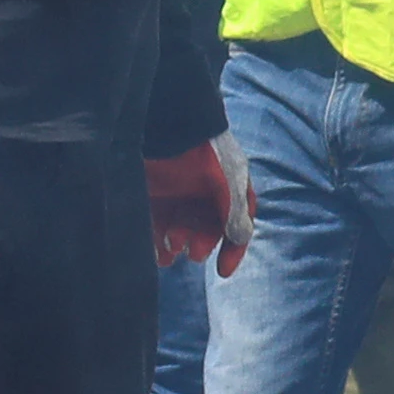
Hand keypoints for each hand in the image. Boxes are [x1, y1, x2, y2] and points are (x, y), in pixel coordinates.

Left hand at [145, 132, 255, 277]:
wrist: (168, 122)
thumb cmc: (204, 149)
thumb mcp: (227, 180)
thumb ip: (233, 211)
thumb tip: (239, 238)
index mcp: (229, 188)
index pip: (236, 225)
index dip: (232, 249)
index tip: (223, 271)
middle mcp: (205, 193)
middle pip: (205, 228)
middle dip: (200, 244)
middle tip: (193, 252)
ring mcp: (178, 191)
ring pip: (179, 227)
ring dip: (175, 245)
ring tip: (168, 255)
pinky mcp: (154, 190)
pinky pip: (155, 220)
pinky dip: (155, 237)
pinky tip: (154, 250)